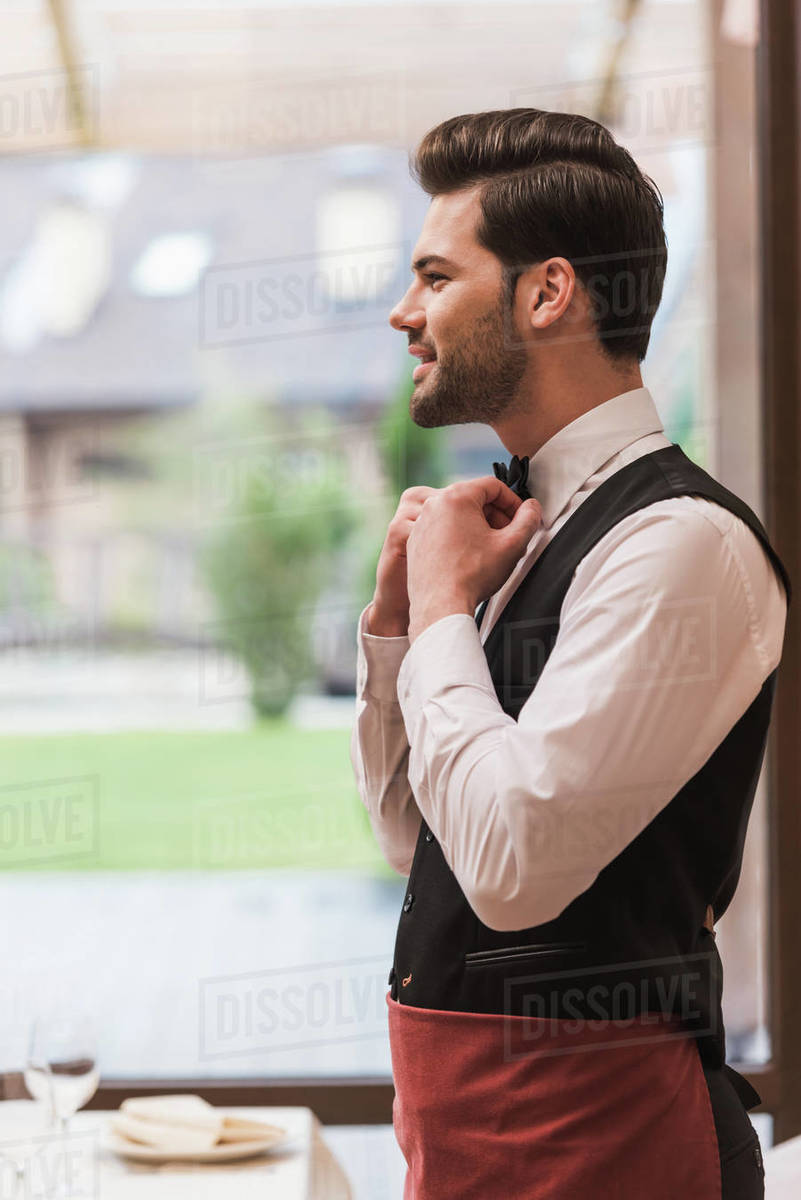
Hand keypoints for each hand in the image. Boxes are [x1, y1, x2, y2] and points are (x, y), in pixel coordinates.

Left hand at [369, 483, 531, 635]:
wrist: (440, 606)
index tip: (521, 517)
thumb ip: (528, 520)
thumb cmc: (472, 576)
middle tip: (508, 534)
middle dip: (496, 515)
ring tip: (491, 548)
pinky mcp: (415, 541)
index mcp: (456, 497)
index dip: (513, 501)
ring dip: (478, 526)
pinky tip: (470, 558)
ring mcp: (421, 523)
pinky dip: (458, 537)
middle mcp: (433, 505)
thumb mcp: (512, 545)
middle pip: (474, 499)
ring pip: (457, 515)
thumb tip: (532, 508)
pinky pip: (441, 530)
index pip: (493, 486)